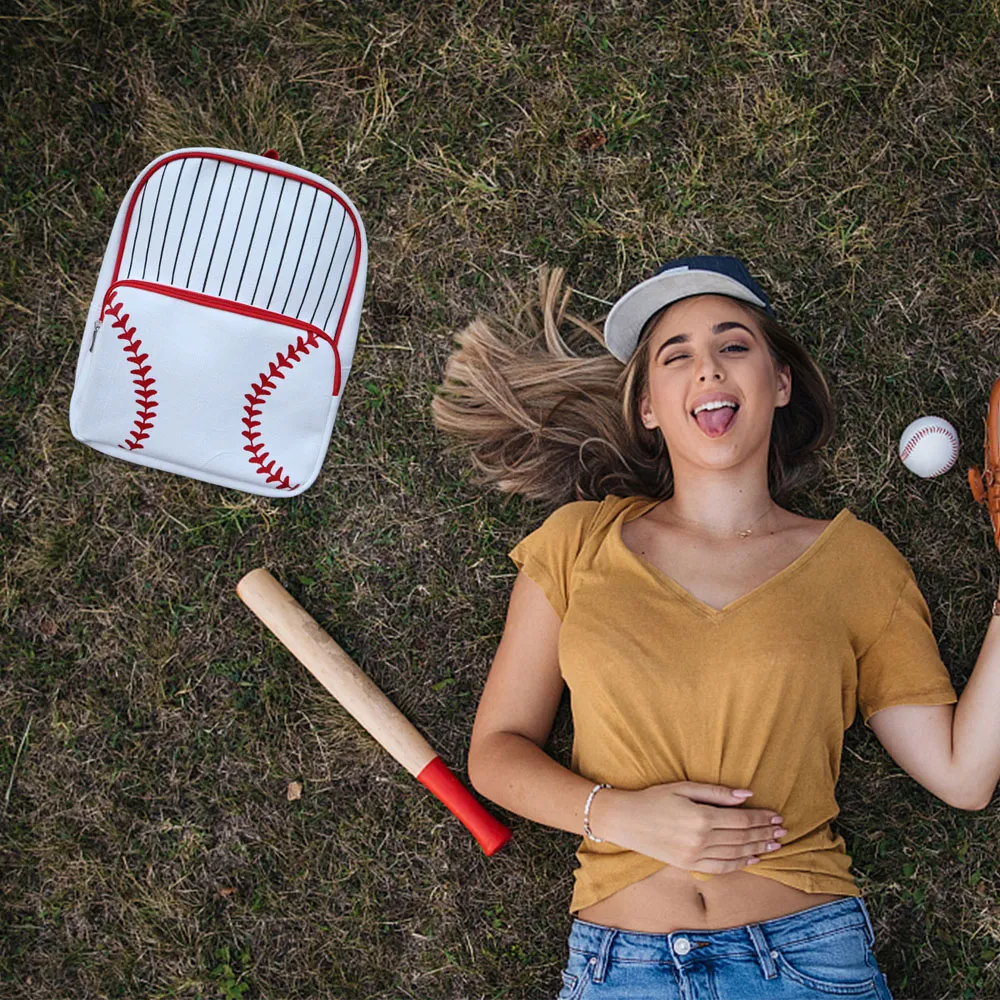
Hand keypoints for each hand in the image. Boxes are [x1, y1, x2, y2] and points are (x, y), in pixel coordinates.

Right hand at [596, 781, 785, 873]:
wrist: (625, 820)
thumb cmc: (653, 798)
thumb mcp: (683, 787)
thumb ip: (716, 793)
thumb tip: (747, 795)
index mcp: (700, 818)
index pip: (741, 821)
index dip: (761, 819)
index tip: (776, 815)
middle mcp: (700, 840)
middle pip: (742, 838)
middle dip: (764, 834)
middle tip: (782, 830)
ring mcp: (694, 856)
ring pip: (735, 855)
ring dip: (757, 849)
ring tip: (774, 844)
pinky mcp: (687, 865)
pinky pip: (720, 868)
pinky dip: (739, 864)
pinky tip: (752, 859)